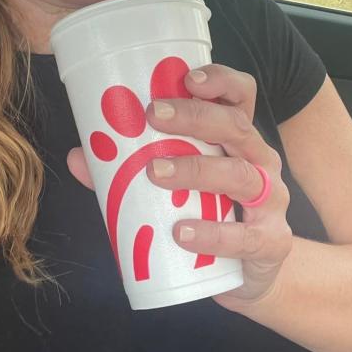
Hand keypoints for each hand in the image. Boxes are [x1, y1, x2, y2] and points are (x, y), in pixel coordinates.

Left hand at [66, 63, 293, 309]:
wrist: (248, 273)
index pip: (240, 96)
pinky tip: (181, 231)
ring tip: (155, 172)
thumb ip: (127, 171)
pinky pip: (245, 235)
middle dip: (195, 117)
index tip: (186, 79)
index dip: (220, 80)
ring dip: (196, 169)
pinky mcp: (272, 240)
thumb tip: (80, 156)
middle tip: (153, 116)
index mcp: (238, 139)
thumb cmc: (211, 215)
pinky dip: (212, 233)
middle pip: (237, 126)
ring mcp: (271, 200)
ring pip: (240, 174)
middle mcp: (260, 160)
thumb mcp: (177, 187)